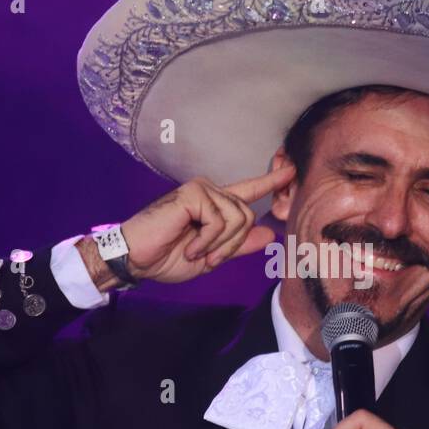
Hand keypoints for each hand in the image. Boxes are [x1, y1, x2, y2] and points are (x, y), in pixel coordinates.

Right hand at [119, 162, 294, 284]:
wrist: (136, 259)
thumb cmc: (166, 257)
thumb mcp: (211, 256)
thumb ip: (239, 245)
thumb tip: (269, 233)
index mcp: (215, 206)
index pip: (249, 191)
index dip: (271, 181)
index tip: (292, 169)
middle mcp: (211, 192)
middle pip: (248, 216)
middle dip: (232, 244)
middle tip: (209, 258)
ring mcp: (202, 190)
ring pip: (238, 218)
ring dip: (220, 244)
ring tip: (197, 251)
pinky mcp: (193, 193)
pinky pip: (219, 220)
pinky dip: (207, 240)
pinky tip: (190, 245)